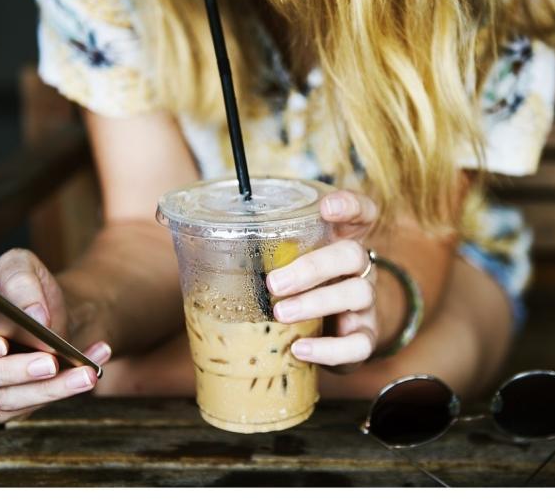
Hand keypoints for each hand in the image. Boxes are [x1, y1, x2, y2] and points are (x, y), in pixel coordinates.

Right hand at [0, 248, 112, 422]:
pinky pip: (30, 406)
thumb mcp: (23, 266)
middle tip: (49, 361)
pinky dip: (65, 389)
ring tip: (84, 372)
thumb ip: (21, 280)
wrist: (55, 313)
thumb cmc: (28, 290)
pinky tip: (92, 369)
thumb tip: (33, 315)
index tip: (0, 342)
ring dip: (48, 388)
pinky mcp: (6, 405)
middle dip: (13, 370)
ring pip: (3, 399)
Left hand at [266, 190, 378, 372]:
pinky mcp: (365, 337)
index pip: (361, 212)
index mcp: (342, 241)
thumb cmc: (301, 287)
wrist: (334, 332)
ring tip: (280, 313)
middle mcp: (359, 268)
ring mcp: (366, 303)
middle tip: (274, 283)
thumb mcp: (288, 262)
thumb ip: (261, 250)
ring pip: (357, 294)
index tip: (326, 207)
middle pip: (352, 254)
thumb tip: (188, 241)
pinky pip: (358, 344)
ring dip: (316, 303)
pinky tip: (299, 349)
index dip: (349, 205)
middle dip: (313, 267)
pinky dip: (329, 348)